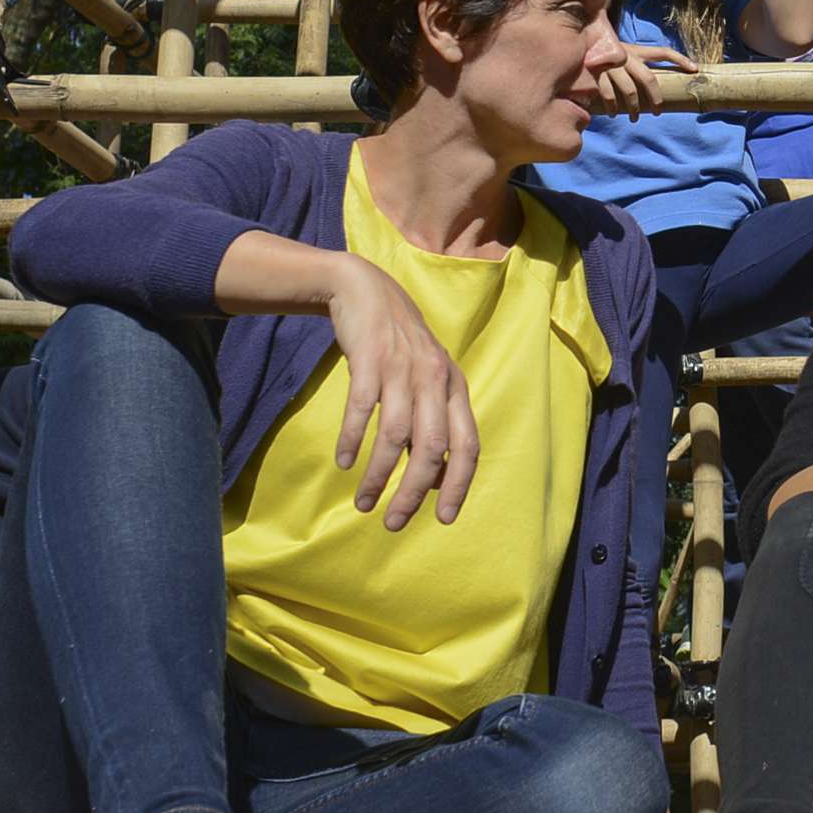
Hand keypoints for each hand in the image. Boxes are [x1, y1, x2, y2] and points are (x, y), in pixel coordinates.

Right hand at [324, 253, 477, 527]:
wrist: (366, 290)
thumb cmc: (400, 346)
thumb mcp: (428, 379)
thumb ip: (435, 422)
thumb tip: (436, 479)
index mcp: (455, 387)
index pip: (467, 445)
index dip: (458, 484)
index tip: (444, 519)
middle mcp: (435, 379)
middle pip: (431, 448)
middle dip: (414, 492)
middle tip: (394, 523)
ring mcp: (402, 368)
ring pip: (395, 436)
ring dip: (378, 476)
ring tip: (363, 503)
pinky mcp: (369, 359)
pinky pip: (362, 409)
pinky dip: (353, 441)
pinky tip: (345, 462)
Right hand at [587, 37, 691, 118]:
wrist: (580, 38)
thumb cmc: (606, 50)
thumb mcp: (625, 51)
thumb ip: (639, 61)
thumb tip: (660, 74)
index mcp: (636, 51)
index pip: (663, 52)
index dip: (680, 59)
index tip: (695, 69)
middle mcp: (627, 57)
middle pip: (648, 79)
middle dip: (655, 98)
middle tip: (657, 112)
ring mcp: (613, 66)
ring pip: (629, 91)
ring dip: (634, 108)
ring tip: (635, 118)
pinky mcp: (597, 74)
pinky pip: (608, 95)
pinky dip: (612, 107)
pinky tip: (614, 113)